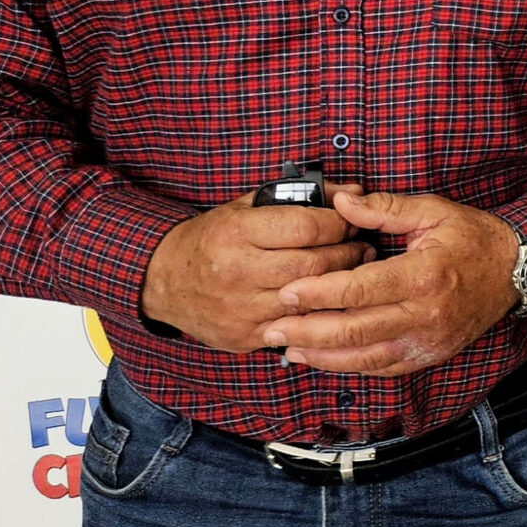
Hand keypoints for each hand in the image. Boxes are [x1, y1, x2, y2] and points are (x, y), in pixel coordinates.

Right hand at [141, 190, 374, 351]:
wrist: (163, 280)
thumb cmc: (211, 238)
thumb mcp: (246, 207)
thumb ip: (299, 197)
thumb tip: (352, 189)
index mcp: (237, 232)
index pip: (307, 227)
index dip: (339, 223)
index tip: (351, 221)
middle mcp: (238, 271)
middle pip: (314, 265)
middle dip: (348, 254)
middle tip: (363, 247)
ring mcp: (240, 308)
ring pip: (309, 300)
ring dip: (340, 286)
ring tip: (353, 273)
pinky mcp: (244, 336)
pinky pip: (295, 328)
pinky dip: (318, 314)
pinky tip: (329, 302)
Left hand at [261, 187, 521, 376]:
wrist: (515, 271)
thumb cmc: (472, 237)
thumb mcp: (432, 210)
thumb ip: (383, 209)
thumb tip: (339, 203)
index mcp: (423, 275)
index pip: (359, 290)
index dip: (318, 294)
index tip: (286, 292)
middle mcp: (424, 315)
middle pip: (355, 331)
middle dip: (308, 332)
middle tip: (272, 328)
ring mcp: (427, 341)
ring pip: (364, 358)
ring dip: (322, 357)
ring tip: (288, 349)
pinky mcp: (428, 356)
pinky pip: (381, 368)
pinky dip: (349, 367)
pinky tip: (323, 359)